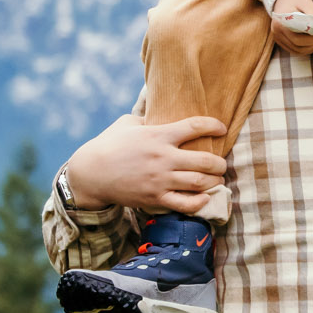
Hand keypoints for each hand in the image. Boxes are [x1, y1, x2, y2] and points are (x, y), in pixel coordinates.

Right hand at [64, 114, 226, 214]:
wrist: (91, 173)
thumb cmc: (109, 144)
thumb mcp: (128, 123)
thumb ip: (147, 116)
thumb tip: (159, 107)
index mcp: (159, 135)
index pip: (195, 126)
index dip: (214, 126)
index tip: (221, 128)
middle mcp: (163, 158)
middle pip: (205, 161)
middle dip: (220, 163)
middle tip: (221, 163)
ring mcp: (160, 180)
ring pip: (200, 183)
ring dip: (214, 181)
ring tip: (217, 179)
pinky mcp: (155, 199)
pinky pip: (185, 204)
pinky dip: (200, 202)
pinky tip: (205, 198)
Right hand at [267, 0, 312, 55]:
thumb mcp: (305, 1)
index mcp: (280, 23)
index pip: (297, 39)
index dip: (312, 39)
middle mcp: (276, 32)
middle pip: (297, 46)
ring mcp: (278, 38)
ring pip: (297, 51)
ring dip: (310, 48)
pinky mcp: (281, 41)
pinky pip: (294, 50)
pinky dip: (305, 48)